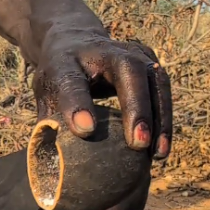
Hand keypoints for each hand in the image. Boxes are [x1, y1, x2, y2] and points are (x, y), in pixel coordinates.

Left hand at [35, 31, 172, 158]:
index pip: (72, 81)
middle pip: (128, 71)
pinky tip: (161, 147)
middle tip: (137, 144)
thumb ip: (48, 127)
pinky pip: (162, 88)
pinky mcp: (149, 60)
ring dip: (159, 118)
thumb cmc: (57, 80)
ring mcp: (131, 52)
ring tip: (158, 154)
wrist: (74, 41)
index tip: (85, 130)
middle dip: (136, 107)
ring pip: (154, 79)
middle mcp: (103, 51)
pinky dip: (164, 117)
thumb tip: (53, 168)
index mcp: (66, 61)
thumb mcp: (45, 97)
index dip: (78, 104)